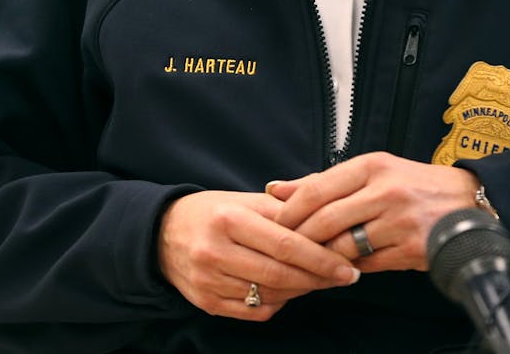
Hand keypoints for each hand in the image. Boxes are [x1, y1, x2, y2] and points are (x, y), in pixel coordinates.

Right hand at [157, 189, 359, 320]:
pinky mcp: (206, 302)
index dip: (321, 257)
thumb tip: (330, 210)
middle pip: (279, 273)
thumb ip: (285, 207)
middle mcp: (215, 251)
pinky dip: (278, 302)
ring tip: (320, 280)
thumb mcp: (244, 199)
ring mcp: (209, 280)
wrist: (162, 234)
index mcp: (228, 219)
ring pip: (269, 294)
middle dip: (318, 278)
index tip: (347, 265)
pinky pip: (255, 311)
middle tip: (345, 277)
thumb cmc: (213, 212)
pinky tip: (290, 290)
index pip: (285, 243)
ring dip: (302, 290)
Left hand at [267, 151, 479, 272]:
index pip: (317, 189)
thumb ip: (325, 181)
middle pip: (326, 220)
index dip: (290, 210)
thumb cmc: (413, 185)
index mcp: (372, 166)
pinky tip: (344, 266)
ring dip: (324, 257)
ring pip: (345, 246)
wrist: (470, 202)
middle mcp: (386, 191)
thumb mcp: (373, 171)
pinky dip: (350, 268)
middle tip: (286, 249)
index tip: (275, 223)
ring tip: (314, 259)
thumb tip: (276, 189)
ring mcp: (400, 222)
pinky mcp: (412, 250)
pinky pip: (368, 264)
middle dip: (300, 238)